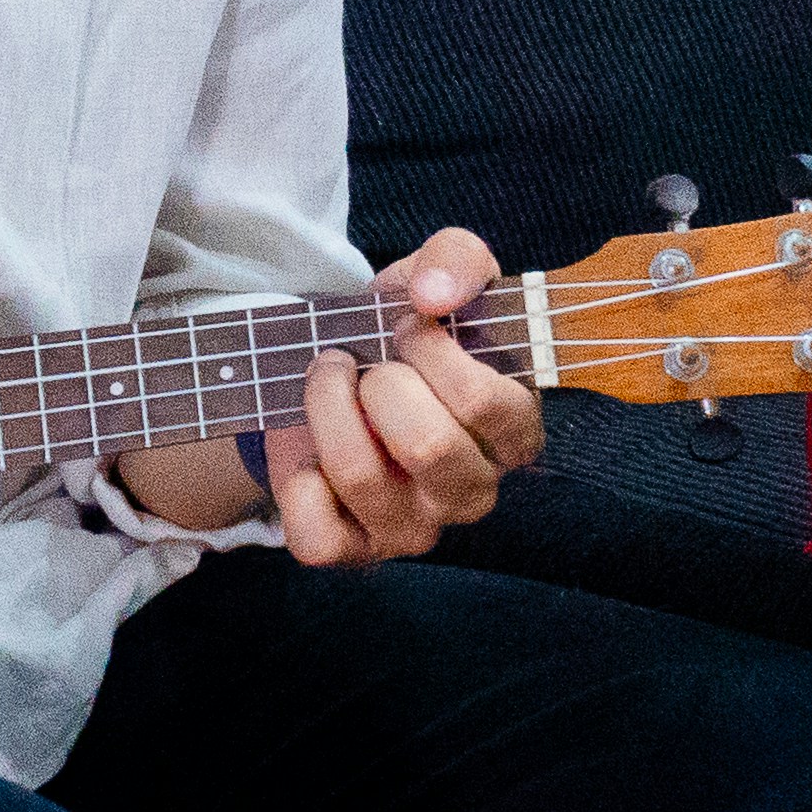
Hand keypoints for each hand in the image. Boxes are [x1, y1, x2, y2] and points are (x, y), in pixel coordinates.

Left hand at [273, 229, 544, 568]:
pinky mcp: (354, 551)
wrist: (335, 365)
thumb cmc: (400, 330)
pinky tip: (311, 455)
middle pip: (428, 445)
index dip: (435, 353)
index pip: (487, 404)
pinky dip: (297, 483)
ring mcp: (415, 529)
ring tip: (327, 381)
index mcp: (513, 433)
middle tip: (364, 364)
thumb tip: (433, 294)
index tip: (409, 326)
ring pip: (361, 476)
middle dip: (378, 382)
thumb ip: (457, 261)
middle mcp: (474, 491)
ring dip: (326, 407)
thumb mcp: (436, 275)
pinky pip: (317, 536)